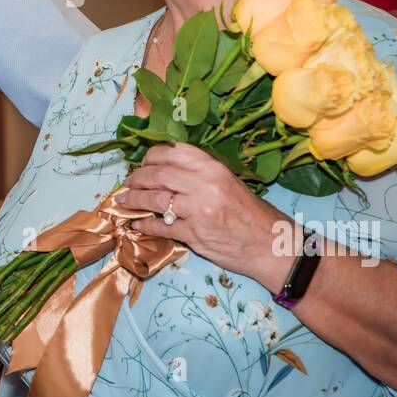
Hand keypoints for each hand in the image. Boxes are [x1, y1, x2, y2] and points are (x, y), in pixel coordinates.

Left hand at [118, 142, 281, 281]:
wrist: (271, 245)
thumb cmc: (251, 213)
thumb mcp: (229, 182)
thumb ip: (200, 174)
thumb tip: (166, 167)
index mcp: (213, 168)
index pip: (173, 152)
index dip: (152, 156)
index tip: (143, 162)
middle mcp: (204, 185)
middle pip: (158, 175)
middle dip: (137, 178)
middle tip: (128, 182)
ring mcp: (198, 210)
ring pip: (155, 200)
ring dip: (135, 200)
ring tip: (124, 200)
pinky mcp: (194, 235)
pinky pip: (161, 227)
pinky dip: (146, 225)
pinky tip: (138, 224)